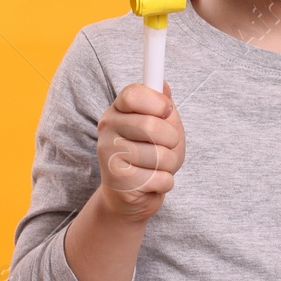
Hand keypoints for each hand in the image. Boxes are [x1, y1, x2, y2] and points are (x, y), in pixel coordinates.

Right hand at [95, 82, 184, 223]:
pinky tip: (153, 182)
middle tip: (169, 145)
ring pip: (160, 156)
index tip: (167, 112)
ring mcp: (109, 156)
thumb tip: (163, 85)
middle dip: (173, 139)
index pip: (133, 94)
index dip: (157, 102)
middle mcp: (107, 129)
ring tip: (160, 167)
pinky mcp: (118, 182)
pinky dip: (166, 182)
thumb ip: (163, 104)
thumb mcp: (161, 125)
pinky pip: (161, 179)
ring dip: (171, 164)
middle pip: (151, 126)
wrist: (129, 194)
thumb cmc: (149, 154)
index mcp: (117, 110)